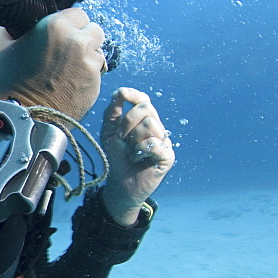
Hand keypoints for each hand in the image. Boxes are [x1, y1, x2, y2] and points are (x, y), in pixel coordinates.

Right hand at [0, 7, 104, 120]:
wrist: (26, 118)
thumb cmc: (11, 84)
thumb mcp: (0, 50)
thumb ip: (4, 29)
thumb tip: (6, 21)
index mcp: (55, 26)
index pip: (78, 12)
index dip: (70, 23)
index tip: (61, 34)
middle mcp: (77, 40)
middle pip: (93, 29)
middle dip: (83, 37)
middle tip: (66, 51)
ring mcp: (89, 61)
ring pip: (98, 49)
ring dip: (87, 55)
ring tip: (69, 68)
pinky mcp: (96, 80)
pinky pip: (97, 70)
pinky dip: (88, 73)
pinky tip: (71, 81)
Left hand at [99, 87, 174, 224]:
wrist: (119, 185)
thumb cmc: (116, 158)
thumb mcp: (109, 134)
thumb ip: (112, 113)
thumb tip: (119, 92)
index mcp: (143, 121)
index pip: (144, 101)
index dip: (134, 94)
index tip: (121, 93)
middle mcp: (156, 129)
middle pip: (146, 108)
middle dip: (127, 121)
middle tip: (121, 138)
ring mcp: (164, 142)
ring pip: (150, 124)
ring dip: (133, 140)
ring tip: (130, 152)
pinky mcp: (167, 156)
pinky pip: (154, 144)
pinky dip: (140, 151)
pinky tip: (136, 158)